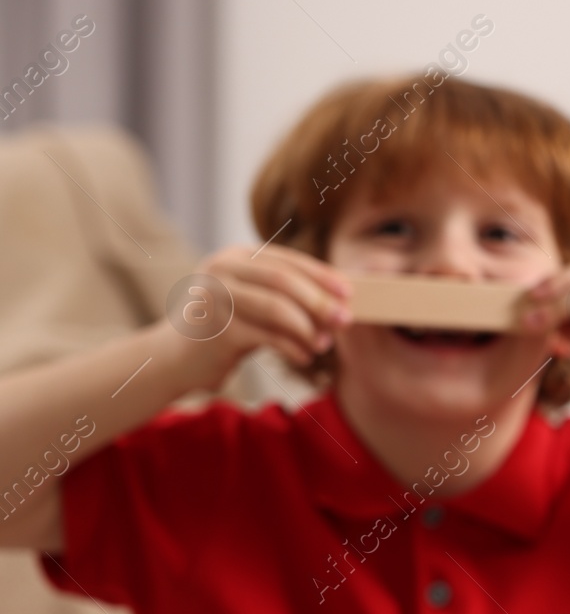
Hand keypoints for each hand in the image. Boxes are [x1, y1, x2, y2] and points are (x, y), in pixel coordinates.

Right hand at [171, 244, 350, 385]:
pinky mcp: (217, 329)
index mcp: (236, 256)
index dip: (322, 275)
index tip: (349, 292)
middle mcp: (222, 269)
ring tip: (324, 344)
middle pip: (283, 280)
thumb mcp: (253, 301)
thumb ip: (285, 295)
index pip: (287, 261)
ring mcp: (215, 297)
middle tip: (345, 320)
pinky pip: (268, 337)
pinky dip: (293, 348)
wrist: (178, 357)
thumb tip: (339, 301)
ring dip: (309, 328)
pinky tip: (305, 356)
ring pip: (277, 308)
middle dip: (320, 301)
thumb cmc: (227, 327)